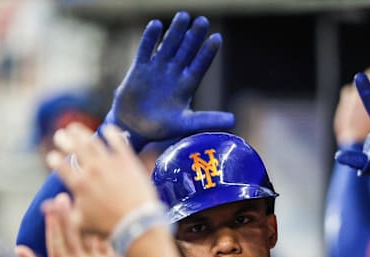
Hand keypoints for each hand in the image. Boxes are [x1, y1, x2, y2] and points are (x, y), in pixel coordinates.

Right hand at [16, 194, 112, 256]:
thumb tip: (18, 247)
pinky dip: (100, 228)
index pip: (54, 239)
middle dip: (67, 213)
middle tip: (63, 196)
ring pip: (89, 234)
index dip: (52, 221)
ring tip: (82, 200)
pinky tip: (98, 214)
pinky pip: (104, 242)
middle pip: (71, 232)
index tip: (48, 205)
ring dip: (85, 216)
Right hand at [47, 123, 158, 235]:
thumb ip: (63, 212)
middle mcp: (93, 170)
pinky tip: (107, 129)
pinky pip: (118, 142)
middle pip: (75, 148)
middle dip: (65, 139)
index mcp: (79, 185)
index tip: (52, 156)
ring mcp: (110, 164)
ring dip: (82, 132)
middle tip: (61, 134)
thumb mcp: (81, 223)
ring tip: (76, 128)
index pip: (61, 166)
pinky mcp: (127, 161)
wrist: (137, 223)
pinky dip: (112, 134)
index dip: (54, 159)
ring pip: (93, 142)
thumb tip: (45, 206)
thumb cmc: (109, 227)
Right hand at [105, 12, 234, 148]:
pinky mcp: (140, 69)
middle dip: (194, 36)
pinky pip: (146, 50)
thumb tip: (233, 121)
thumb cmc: (162, 127)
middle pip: (186, 51)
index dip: (207, 52)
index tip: (217, 38)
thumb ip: (208, 119)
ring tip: (183, 16)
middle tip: (202, 21)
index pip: (200, 65)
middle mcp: (174, 73)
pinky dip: (150, 39)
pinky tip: (156, 25)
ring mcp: (157, 69)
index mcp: (187, 85)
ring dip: (175, 32)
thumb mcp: (186, 124)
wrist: (135, 128)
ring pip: (168, 46)